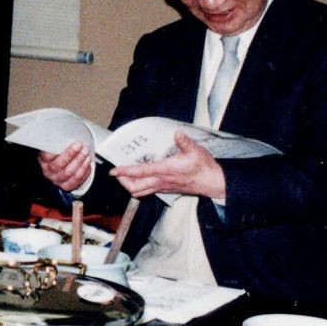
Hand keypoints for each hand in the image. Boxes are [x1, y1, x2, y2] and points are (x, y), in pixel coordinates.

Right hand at [37, 140, 94, 191]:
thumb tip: (68, 130)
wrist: (61, 167)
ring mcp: (56, 180)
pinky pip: (75, 181)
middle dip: (73, 155)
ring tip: (86, 153)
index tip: (75, 143)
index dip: (63, 150)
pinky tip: (87, 163)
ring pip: (69, 173)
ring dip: (80, 163)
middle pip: (59, 165)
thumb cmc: (58, 153)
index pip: (48, 156)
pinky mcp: (65, 186)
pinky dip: (83, 172)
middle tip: (82, 147)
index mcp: (43, 159)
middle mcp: (48, 171)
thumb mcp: (55, 145)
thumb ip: (59, 141)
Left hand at [109, 131, 226, 198]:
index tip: (114, 170)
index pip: (140, 172)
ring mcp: (163, 187)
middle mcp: (161, 181)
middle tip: (117, 173)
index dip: (125, 172)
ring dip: (130, 185)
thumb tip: (177, 133)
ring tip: (125, 176)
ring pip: (140, 192)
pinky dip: (140, 186)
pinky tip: (140, 178)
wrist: (213, 183)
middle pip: (135, 187)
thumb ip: (185, 142)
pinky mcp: (167, 189)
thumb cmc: (204, 167)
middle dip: (123, 181)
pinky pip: (148, 191)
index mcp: (165, 171)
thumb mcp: (196, 151)